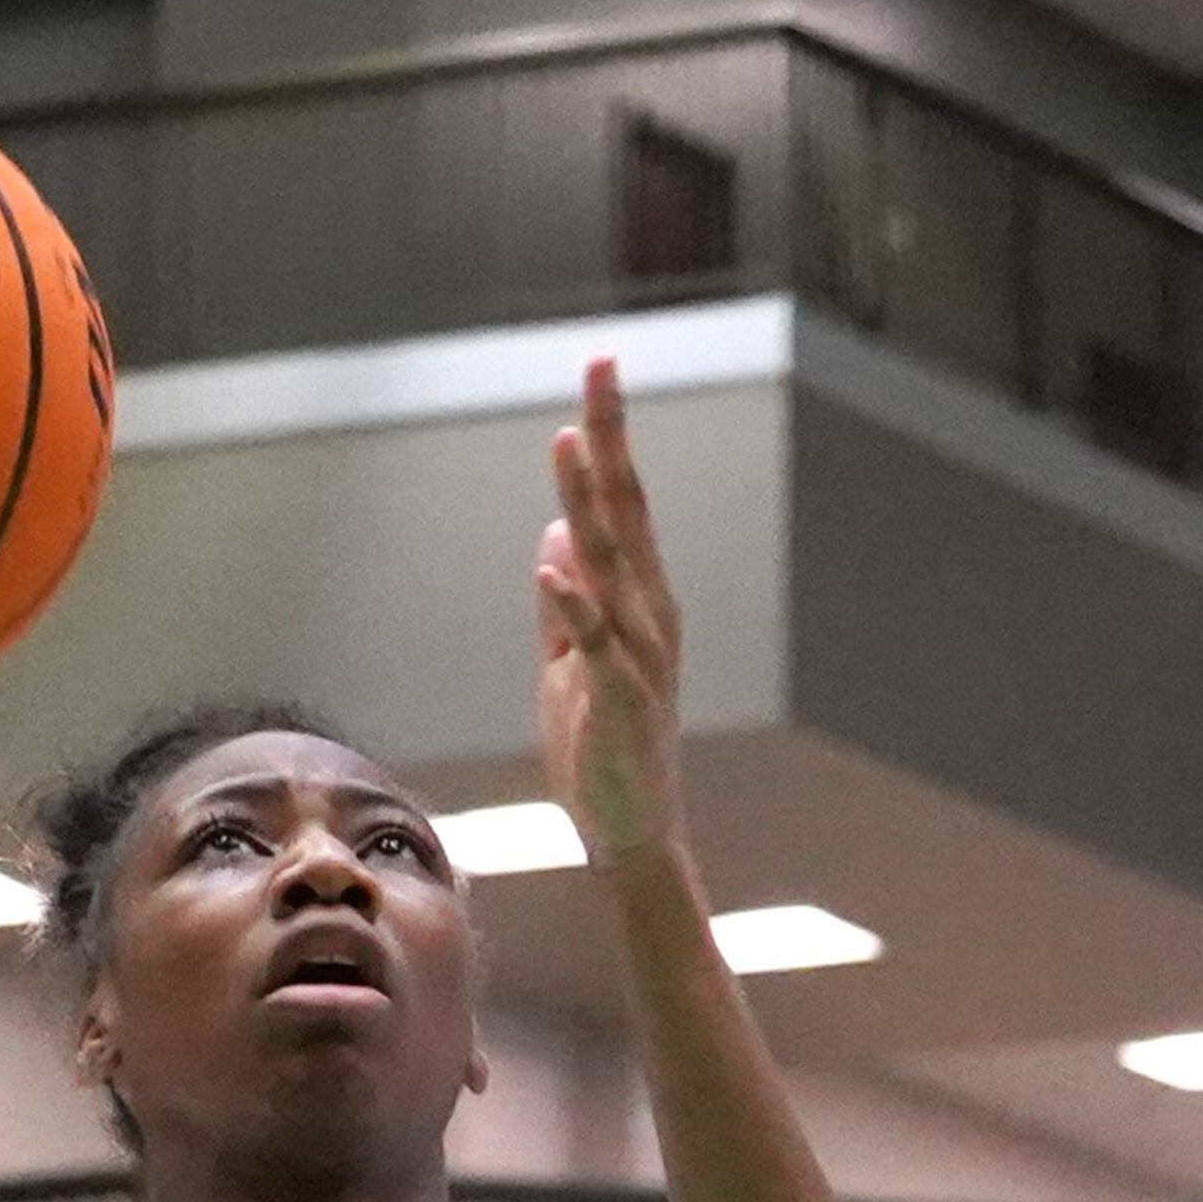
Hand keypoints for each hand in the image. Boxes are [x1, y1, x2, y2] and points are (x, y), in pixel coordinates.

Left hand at [534, 357, 686, 867]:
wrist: (630, 834)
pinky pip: (596, 646)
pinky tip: (553, 568)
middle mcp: (649, 614)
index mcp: (639, 599)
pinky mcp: (622, 703)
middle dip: (611, 440)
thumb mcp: (571, 661)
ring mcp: (640, 658)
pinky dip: (574, 608)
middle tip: (601, 368)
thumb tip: (558, 533)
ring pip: (612, 566)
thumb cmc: (603, 748)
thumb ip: (565, 600)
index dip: (609, 436)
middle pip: (626, 512)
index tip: (599, 369)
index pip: (623, 503)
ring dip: (588, 505)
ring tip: (567, 448)